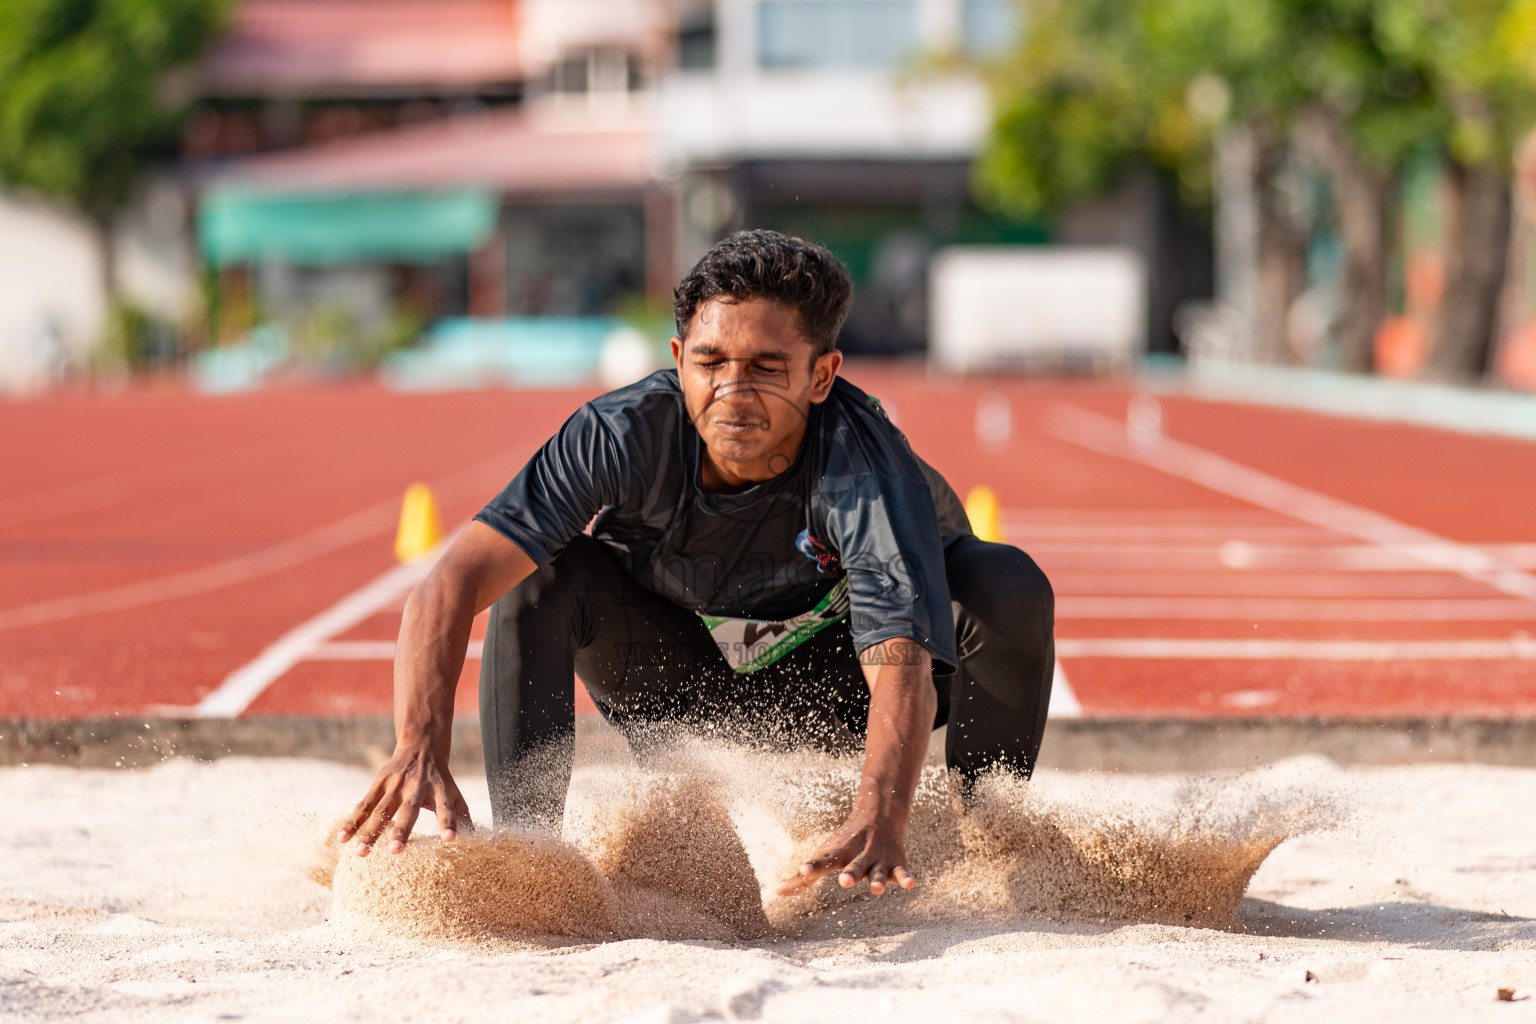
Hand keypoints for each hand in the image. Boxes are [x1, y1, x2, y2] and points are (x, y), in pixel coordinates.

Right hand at [337, 740, 471, 856]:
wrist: (422, 745)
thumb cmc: (440, 779)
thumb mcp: (454, 792)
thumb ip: (462, 816)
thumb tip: (478, 840)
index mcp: (439, 790)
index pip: (446, 808)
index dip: (449, 823)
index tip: (450, 840)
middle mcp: (417, 787)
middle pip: (408, 811)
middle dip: (401, 830)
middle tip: (395, 851)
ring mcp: (396, 784)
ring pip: (381, 810)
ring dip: (370, 831)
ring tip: (361, 853)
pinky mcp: (379, 783)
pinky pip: (364, 804)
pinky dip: (353, 822)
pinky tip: (342, 838)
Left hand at [772, 813, 915, 896]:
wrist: (879, 815)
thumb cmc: (844, 843)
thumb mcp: (824, 855)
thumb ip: (802, 879)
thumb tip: (776, 893)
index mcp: (838, 854)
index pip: (823, 860)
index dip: (813, 866)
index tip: (803, 870)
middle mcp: (857, 856)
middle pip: (853, 866)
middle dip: (850, 874)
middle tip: (843, 881)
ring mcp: (877, 860)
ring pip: (877, 871)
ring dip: (877, 879)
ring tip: (876, 889)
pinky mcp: (894, 864)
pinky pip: (901, 872)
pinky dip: (905, 877)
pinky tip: (910, 884)